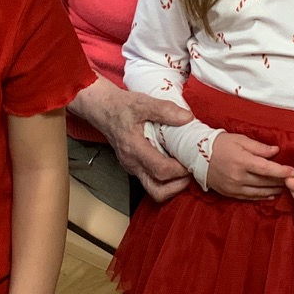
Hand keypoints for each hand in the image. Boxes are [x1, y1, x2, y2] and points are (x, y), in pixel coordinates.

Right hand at [70, 77, 190, 200]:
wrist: (101, 109)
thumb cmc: (120, 106)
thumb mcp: (142, 102)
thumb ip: (164, 110)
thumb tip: (187, 118)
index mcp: (134, 148)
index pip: (160, 170)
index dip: (180, 170)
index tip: (191, 159)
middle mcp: (132, 163)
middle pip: (157, 190)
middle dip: (178, 185)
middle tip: (190, 170)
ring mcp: (132, 167)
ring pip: (154, 189)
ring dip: (172, 185)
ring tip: (184, 169)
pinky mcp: (134, 166)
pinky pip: (151, 179)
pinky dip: (165, 177)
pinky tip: (173, 161)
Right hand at [206, 133, 293, 201]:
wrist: (197, 154)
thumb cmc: (220, 144)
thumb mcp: (240, 140)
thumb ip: (259, 147)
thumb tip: (276, 151)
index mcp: (242, 161)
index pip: (266, 169)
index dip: (281, 171)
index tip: (293, 171)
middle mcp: (239, 176)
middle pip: (265, 182)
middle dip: (280, 181)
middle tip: (291, 179)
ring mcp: (234, 187)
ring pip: (259, 192)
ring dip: (273, 190)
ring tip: (283, 187)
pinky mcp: (229, 193)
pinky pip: (249, 197)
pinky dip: (261, 196)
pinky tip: (270, 194)